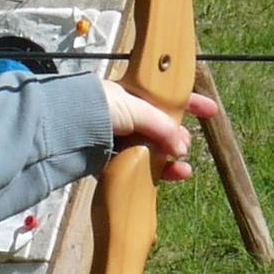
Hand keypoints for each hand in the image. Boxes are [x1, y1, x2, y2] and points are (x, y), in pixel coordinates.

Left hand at [98, 80, 218, 181]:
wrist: (62, 128)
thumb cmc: (97, 108)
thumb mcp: (136, 108)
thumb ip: (162, 126)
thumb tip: (183, 146)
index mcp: (130, 96)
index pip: (166, 97)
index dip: (190, 103)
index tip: (211, 111)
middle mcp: (124, 116)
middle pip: (160, 129)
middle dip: (178, 139)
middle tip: (184, 149)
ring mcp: (115, 139)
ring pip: (150, 151)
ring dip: (168, 162)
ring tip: (181, 171)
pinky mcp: (106, 162)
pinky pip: (134, 168)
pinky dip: (150, 174)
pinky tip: (162, 178)